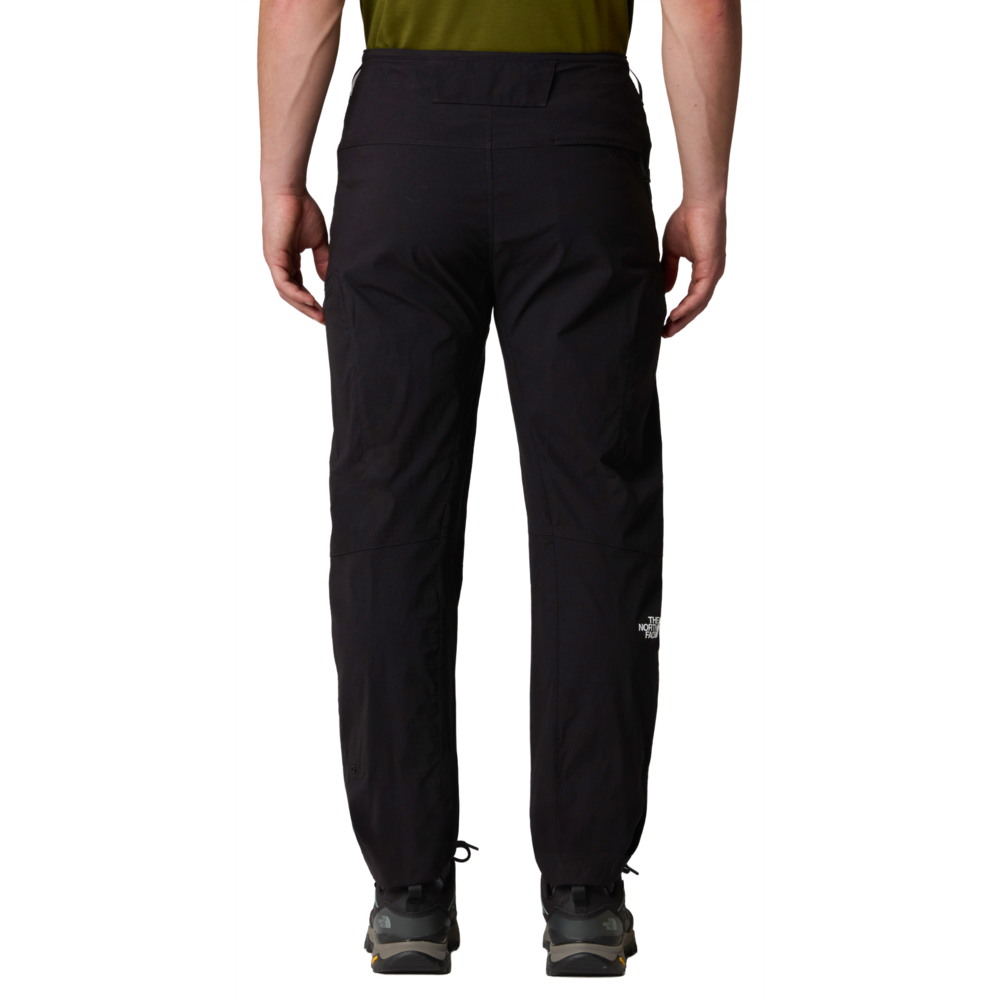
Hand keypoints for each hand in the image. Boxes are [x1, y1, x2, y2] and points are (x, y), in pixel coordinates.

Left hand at [260, 190, 330, 325]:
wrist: (290, 191)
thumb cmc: (303, 210)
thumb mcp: (319, 242)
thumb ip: (323, 261)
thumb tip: (329, 280)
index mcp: (289, 260)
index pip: (299, 287)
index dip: (312, 301)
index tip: (327, 311)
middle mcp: (280, 264)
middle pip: (291, 295)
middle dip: (308, 310)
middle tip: (324, 320)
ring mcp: (274, 262)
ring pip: (286, 293)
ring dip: (303, 306)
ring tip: (319, 315)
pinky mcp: (273, 258)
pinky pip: (283, 283)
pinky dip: (297, 294)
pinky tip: (311, 300)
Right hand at [660, 199, 727, 339]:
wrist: (699, 201)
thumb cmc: (687, 219)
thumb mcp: (672, 251)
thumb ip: (669, 270)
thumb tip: (666, 290)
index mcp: (704, 270)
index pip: (693, 298)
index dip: (679, 312)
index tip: (664, 323)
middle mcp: (712, 274)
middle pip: (698, 306)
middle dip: (681, 321)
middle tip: (666, 334)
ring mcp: (714, 272)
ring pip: (700, 304)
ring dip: (683, 318)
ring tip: (668, 329)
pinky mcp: (712, 267)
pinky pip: (700, 294)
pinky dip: (687, 306)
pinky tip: (674, 314)